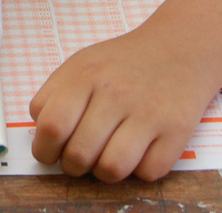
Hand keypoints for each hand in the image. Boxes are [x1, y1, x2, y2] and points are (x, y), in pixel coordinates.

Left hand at [29, 27, 217, 181]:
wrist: (180, 48)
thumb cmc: (123, 63)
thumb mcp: (80, 64)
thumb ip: (53, 96)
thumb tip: (41, 136)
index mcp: (86, 75)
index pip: (51, 126)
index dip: (44, 149)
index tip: (50, 153)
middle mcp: (117, 93)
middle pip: (79, 154)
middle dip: (73, 165)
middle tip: (80, 156)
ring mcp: (149, 113)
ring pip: (112, 169)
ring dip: (104, 171)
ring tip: (108, 155)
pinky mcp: (177, 131)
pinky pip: (147, 173)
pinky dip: (140, 169)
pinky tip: (139, 150)